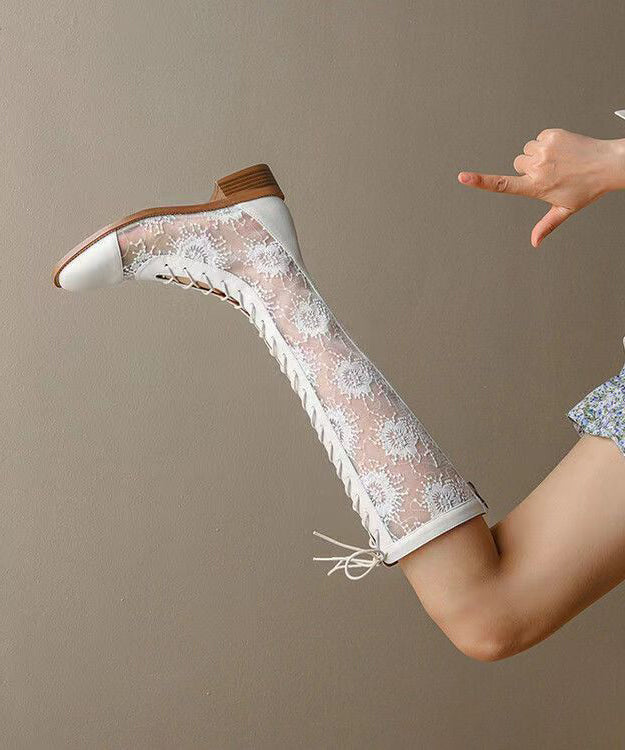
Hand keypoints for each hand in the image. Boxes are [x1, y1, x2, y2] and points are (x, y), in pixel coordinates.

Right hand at [458, 129, 624, 246]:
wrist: (607, 164)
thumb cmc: (586, 187)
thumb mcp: (565, 209)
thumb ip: (546, 225)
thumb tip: (534, 242)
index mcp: (535, 187)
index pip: (502, 185)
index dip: (480, 182)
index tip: (463, 177)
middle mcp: (536, 168)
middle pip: (517, 163)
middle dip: (528, 167)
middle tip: (550, 172)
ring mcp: (544, 150)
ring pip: (527, 150)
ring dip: (537, 154)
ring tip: (558, 160)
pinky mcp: (551, 135)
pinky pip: (538, 138)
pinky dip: (547, 142)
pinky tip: (562, 150)